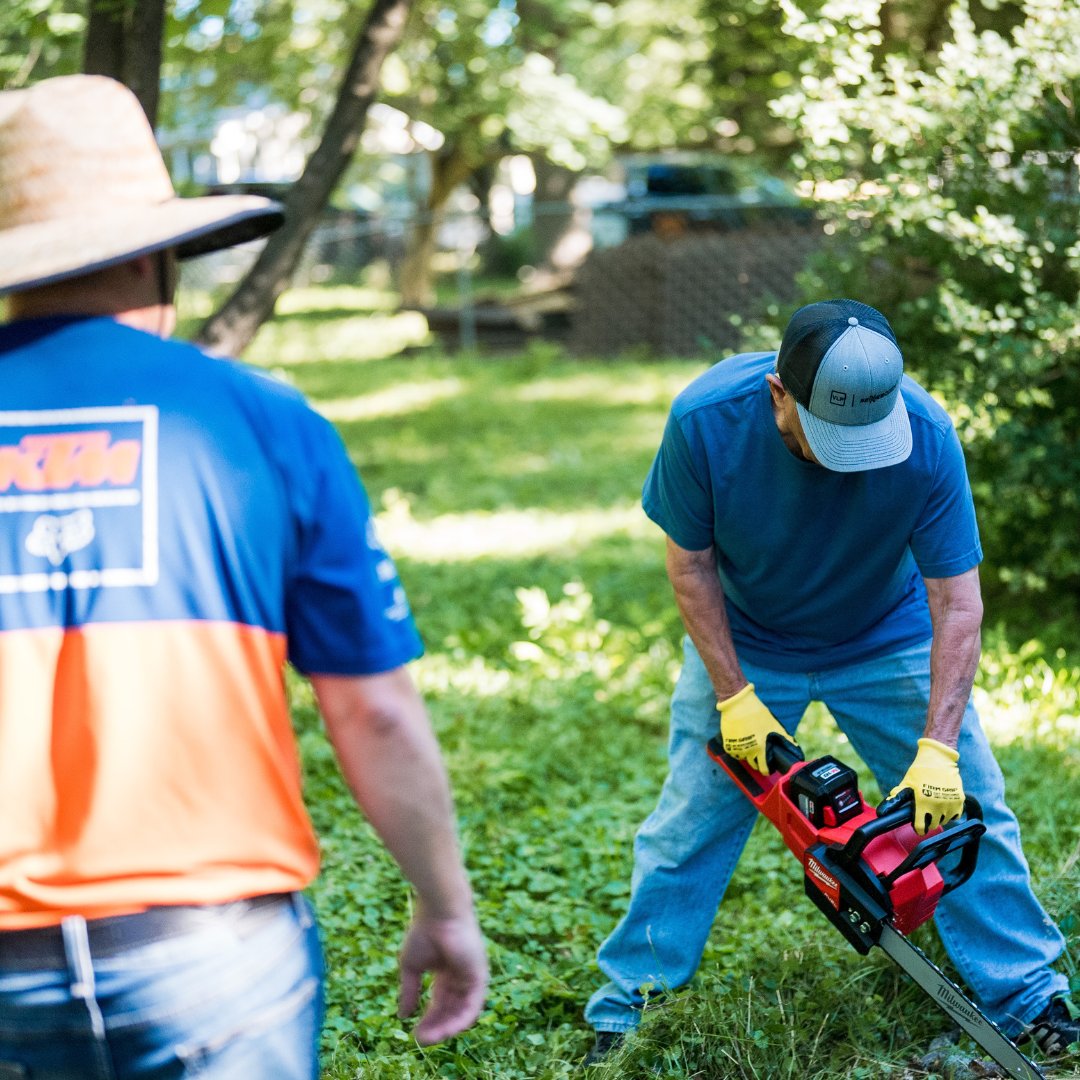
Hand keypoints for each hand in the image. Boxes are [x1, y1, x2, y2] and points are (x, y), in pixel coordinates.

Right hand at [398, 911, 487, 1044]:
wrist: (439, 913)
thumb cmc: (424, 933)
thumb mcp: (411, 967)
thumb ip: (410, 991)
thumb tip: (403, 1016)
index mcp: (446, 972)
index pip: (439, 1003)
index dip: (427, 1020)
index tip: (413, 1034)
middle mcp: (461, 976)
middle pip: (450, 1010)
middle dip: (435, 1027)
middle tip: (420, 1040)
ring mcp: (471, 977)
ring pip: (461, 1012)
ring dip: (446, 1028)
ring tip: (429, 1038)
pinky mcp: (480, 976)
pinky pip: (472, 1006)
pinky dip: (460, 1020)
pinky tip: (446, 1030)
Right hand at [717, 683, 797, 774]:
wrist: (738, 704)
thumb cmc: (758, 713)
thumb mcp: (774, 724)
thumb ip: (785, 737)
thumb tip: (795, 746)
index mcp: (760, 748)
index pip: (763, 769)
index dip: (767, 770)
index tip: (768, 768)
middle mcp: (747, 751)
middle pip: (753, 765)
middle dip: (757, 762)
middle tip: (760, 755)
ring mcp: (736, 748)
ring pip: (743, 758)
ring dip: (747, 756)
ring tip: (750, 747)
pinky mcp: (727, 743)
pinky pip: (733, 753)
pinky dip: (737, 751)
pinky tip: (741, 744)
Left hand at [888, 737, 963, 835]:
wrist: (939, 759)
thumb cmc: (920, 770)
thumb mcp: (907, 782)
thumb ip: (898, 796)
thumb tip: (884, 808)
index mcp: (922, 802)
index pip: (921, 826)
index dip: (918, 829)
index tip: (919, 829)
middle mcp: (937, 805)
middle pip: (933, 825)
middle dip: (928, 822)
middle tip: (925, 816)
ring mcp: (950, 803)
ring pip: (944, 820)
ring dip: (939, 818)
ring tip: (934, 810)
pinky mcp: (960, 800)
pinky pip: (955, 815)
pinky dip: (951, 814)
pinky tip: (945, 808)